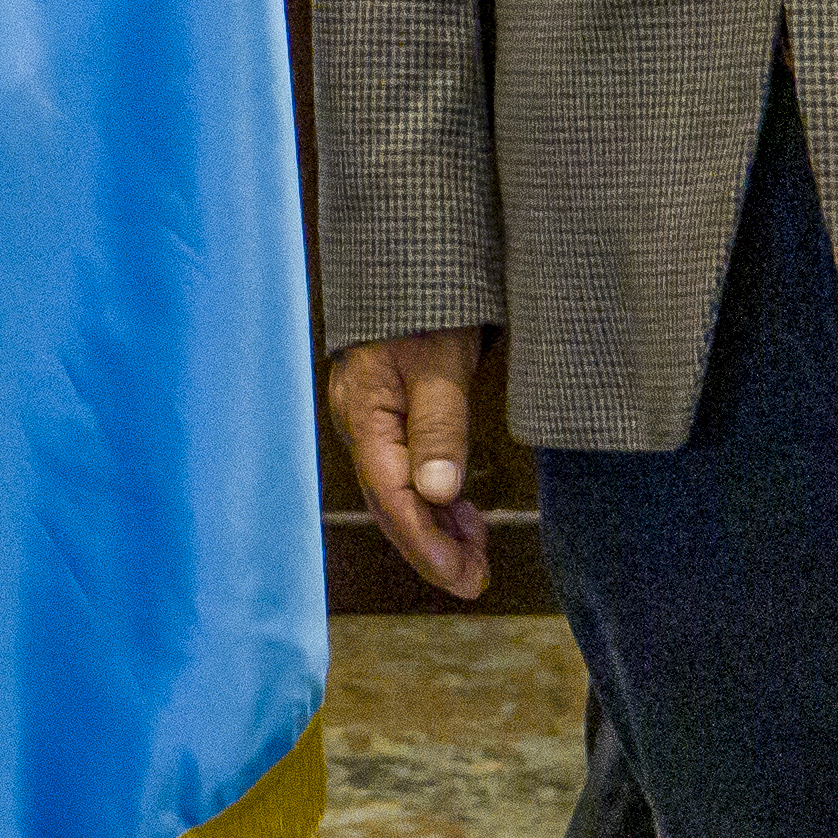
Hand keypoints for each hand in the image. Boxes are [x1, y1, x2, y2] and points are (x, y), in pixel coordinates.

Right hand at [322, 328, 494, 597]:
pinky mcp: (388, 416)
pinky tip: (461, 513)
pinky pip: (405, 472)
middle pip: (391, 502)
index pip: (392, 494)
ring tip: (476, 552)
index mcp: (365, 413)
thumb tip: (438, 495)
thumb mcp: (441, 363)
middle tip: (476, 580)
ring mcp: (371, 421)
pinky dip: (435, 501)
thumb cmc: (429, 303)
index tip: (464, 577)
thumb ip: (439, 427)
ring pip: (398, 492)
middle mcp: (361, 424)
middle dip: (432, 547)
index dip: (426, 543)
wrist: (413, 257)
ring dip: (436, 528)